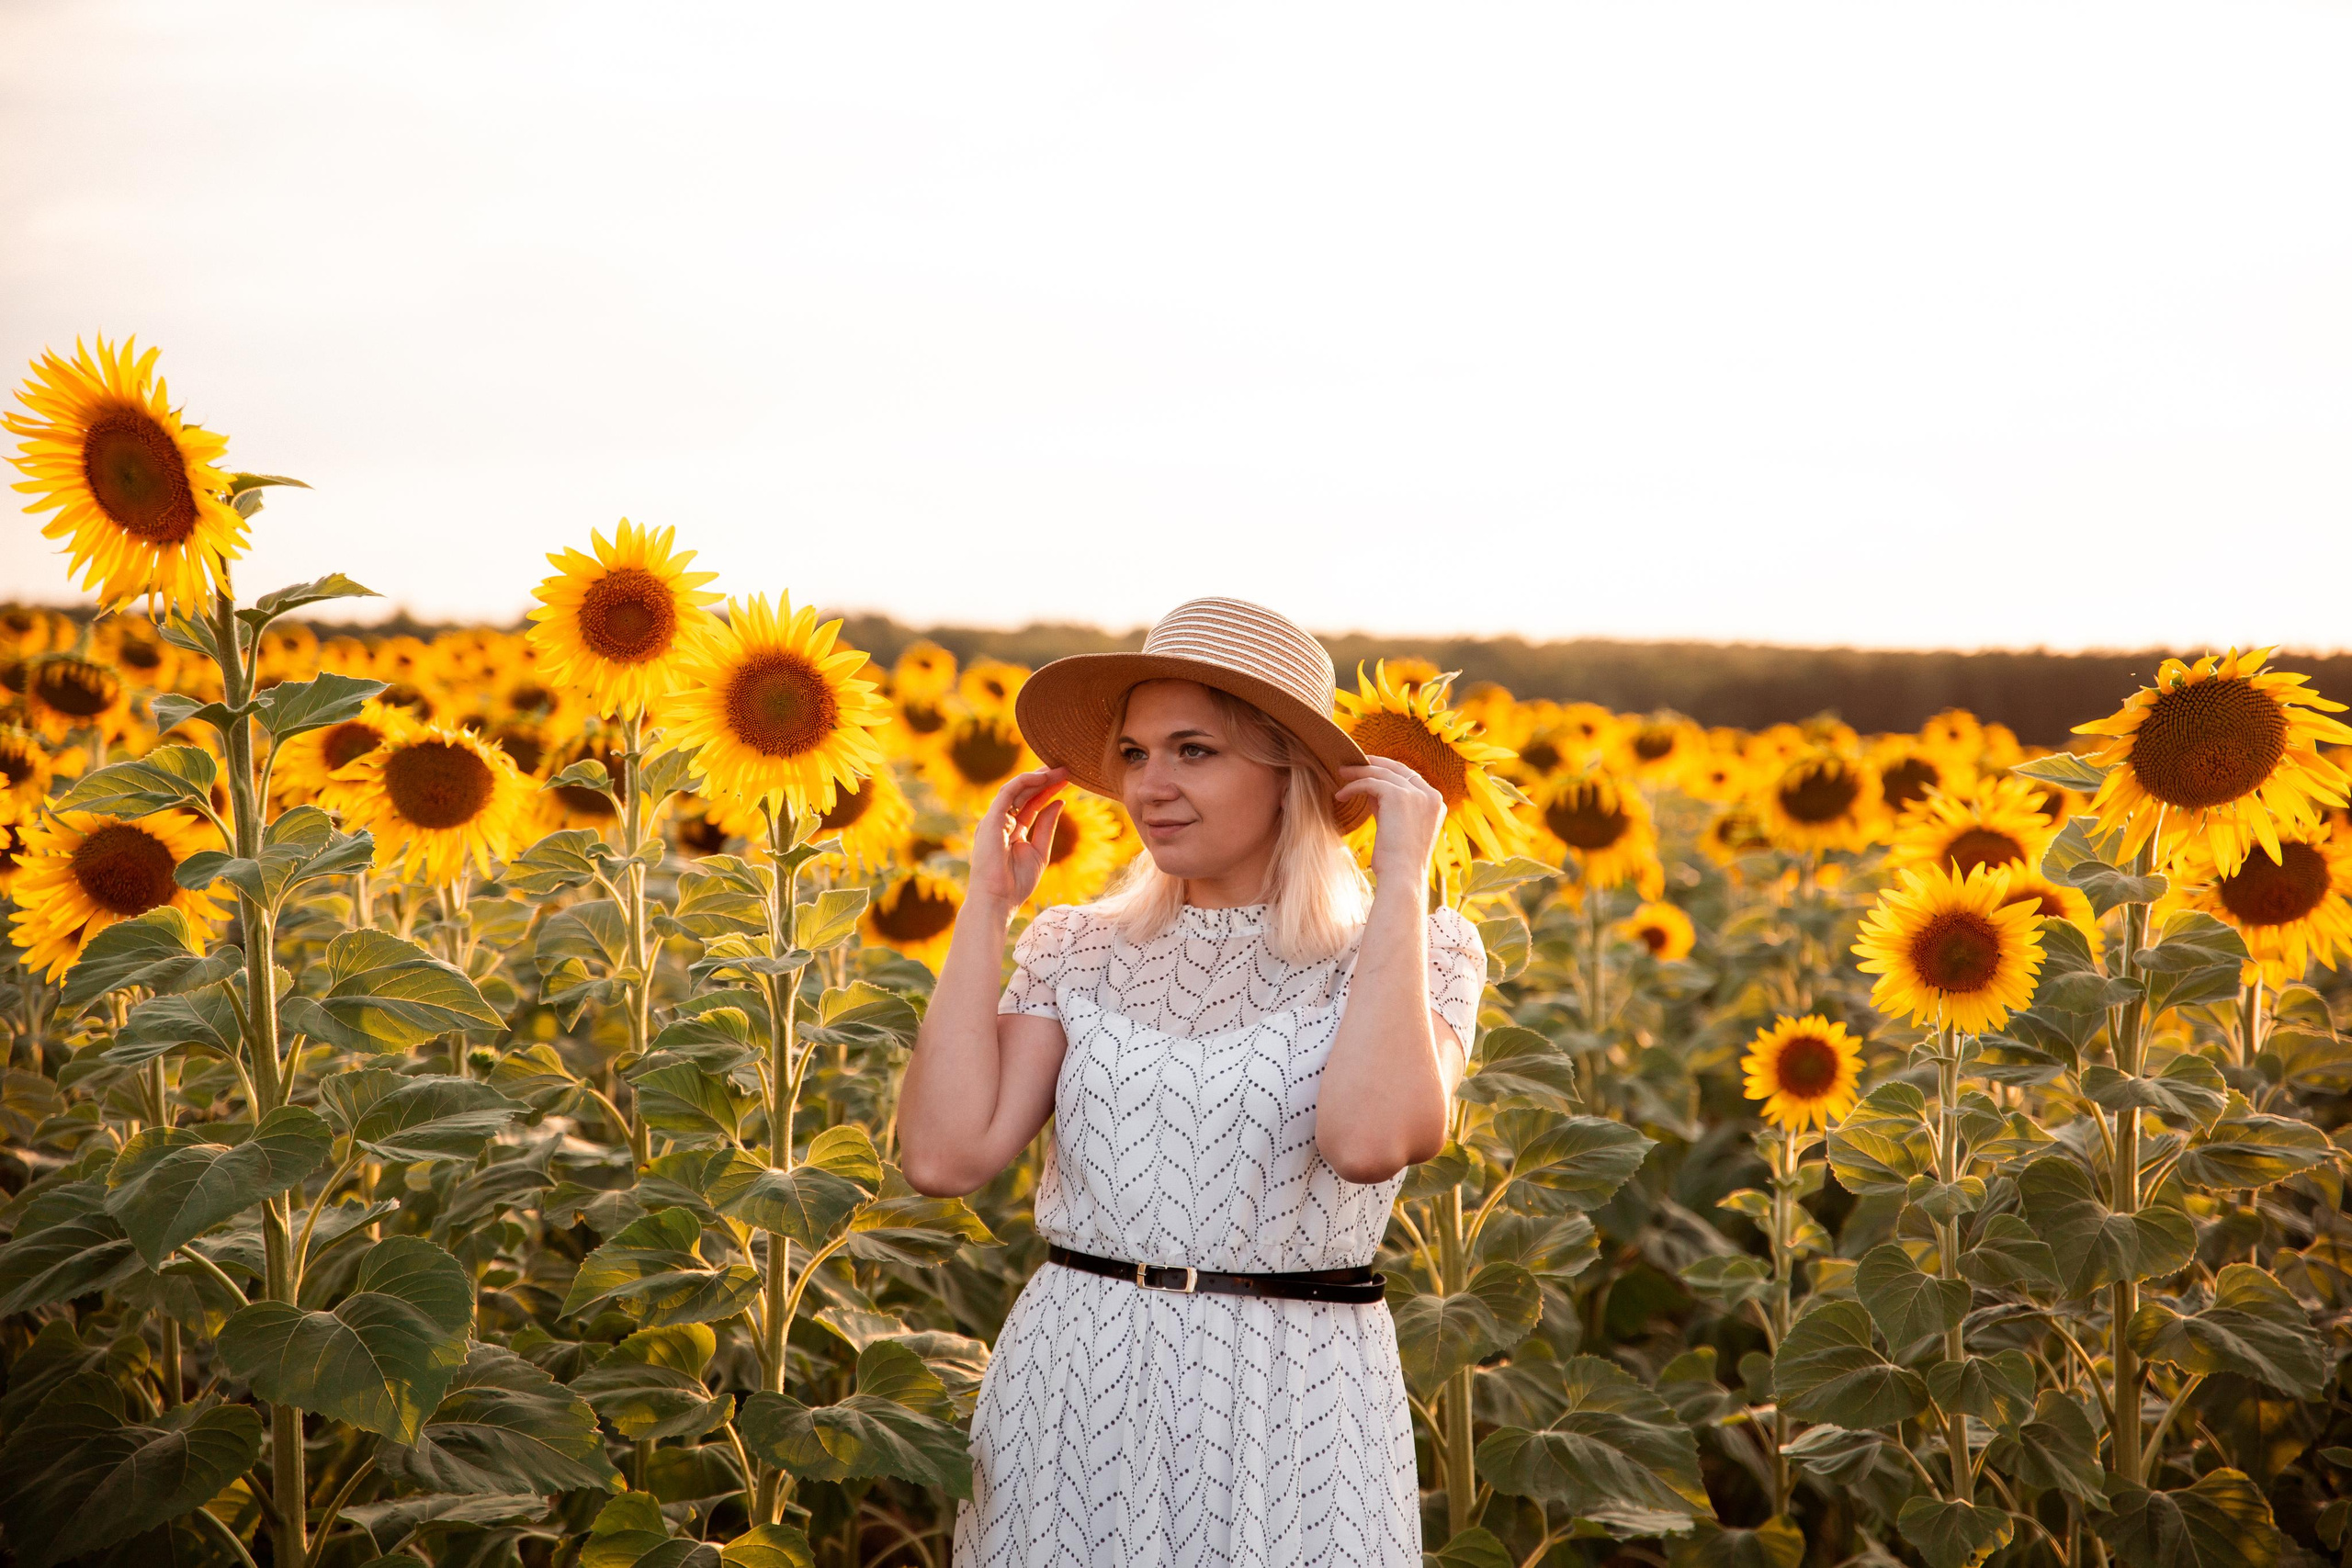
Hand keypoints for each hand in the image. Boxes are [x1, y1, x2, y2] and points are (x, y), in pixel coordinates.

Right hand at [968, 766, 1068, 910]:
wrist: (998, 900)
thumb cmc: (1016, 883)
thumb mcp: (1039, 851)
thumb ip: (1047, 826)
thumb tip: (1059, 802)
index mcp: (1011, 831)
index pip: (1031, 804)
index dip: (1047, 791)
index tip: (1066, 780)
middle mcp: (1000, 822)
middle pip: (1024, 794)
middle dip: (1044, 780)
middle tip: (1065, 768)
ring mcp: (994, 820)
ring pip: (1016, 790)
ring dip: (1037, 777)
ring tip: (1058, 769)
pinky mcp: (990, 819)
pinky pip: (1008, 793)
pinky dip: (1024, 782)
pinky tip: (1042, 777)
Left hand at [1334, 756, 1445, 885]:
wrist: (1402, 877)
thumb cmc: (1398, 861)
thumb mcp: (1397, 826)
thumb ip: (1389, 805)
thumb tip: (1370, 788)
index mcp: (1436, 802)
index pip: (1410, 777)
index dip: (1388, 771)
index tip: (1369, 769)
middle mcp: (1431, 795)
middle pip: (1397, 769)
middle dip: (1373, 764)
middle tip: (1352, 764)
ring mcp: (1417, 794)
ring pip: (1382, 773)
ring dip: (1359, 772)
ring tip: (1341, 774)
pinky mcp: (1399, 795)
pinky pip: (1370, 782)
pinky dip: (1353, 786)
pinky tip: (1341, 795)